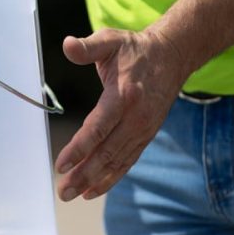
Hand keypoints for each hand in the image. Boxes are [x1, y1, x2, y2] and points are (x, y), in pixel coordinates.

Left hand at [54, 27, 186, 201]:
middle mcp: (136, 117)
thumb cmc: (135, 49)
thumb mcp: (110, 40)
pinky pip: (127, 161)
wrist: (173, 56)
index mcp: (124, 95)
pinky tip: (93, 191)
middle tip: (62, 191)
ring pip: (116, 161)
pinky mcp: (145, 135)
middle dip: (83, 174)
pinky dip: (111, 178)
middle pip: (106, 152)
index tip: (61, 164)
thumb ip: (87, 47)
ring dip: (93, 181)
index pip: (98, 127)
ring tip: (71, 194)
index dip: (79, 148)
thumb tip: (67, 45)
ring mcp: (143, 129)